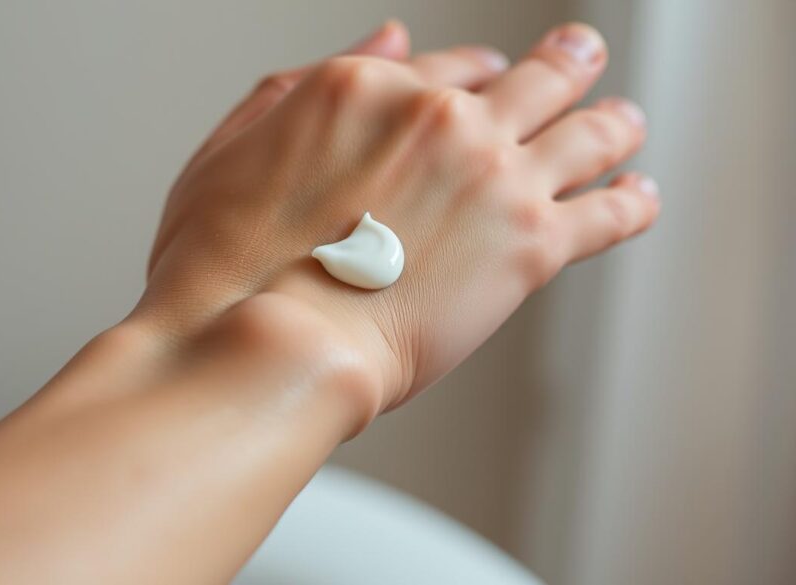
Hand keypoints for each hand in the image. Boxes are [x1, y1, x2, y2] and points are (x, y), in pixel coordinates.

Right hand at [136, 22, 657, 419]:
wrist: (269, 342)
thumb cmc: (227, 268)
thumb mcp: (230, 151)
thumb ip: (298, 91)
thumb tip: (385, 40)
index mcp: (365, 90)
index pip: (448, 66)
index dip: (475, 75)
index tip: (488, 84)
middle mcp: (440, 118)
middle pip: (534, 76)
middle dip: (565, 65)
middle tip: (580, 60)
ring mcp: (492, 176)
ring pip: (588, 129)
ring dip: (615, 122)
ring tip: (626, 124)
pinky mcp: (531, 244)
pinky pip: (611, 211)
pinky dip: (633, 202)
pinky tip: (638, 198)